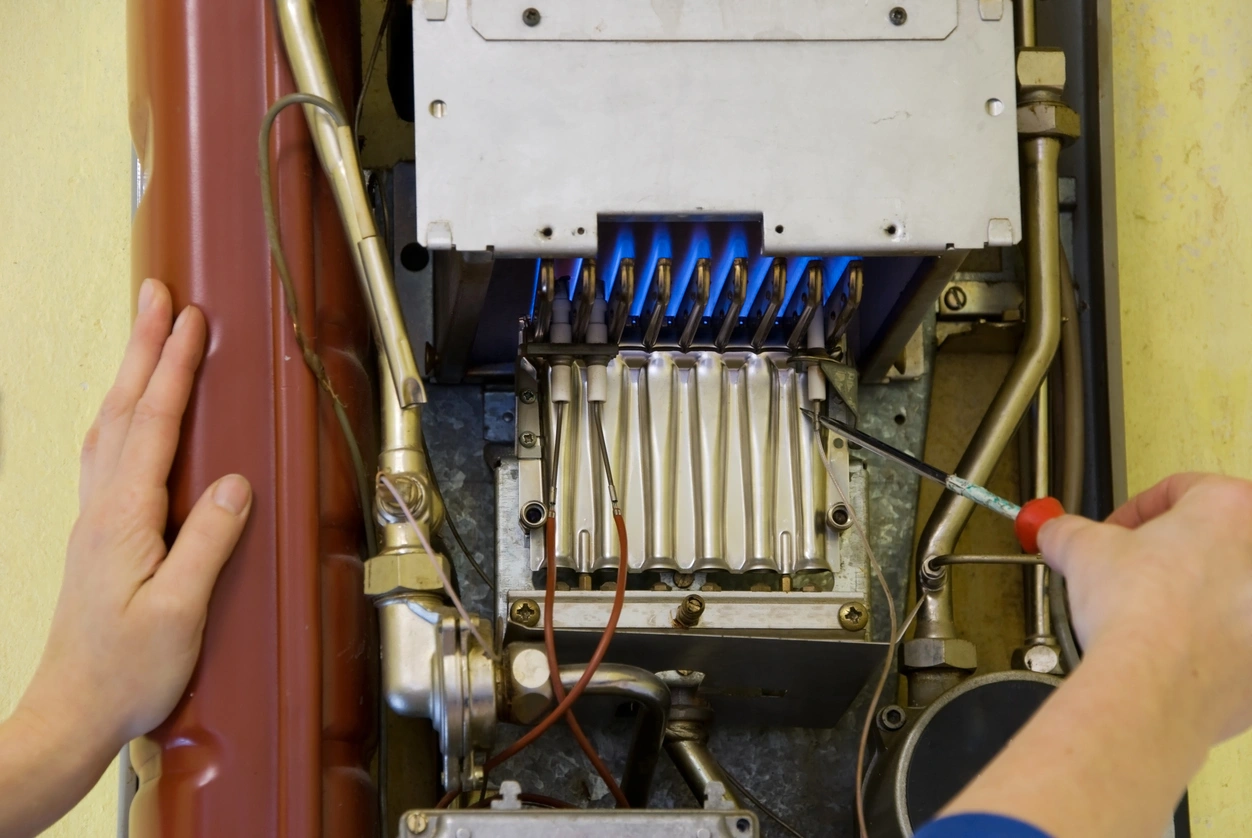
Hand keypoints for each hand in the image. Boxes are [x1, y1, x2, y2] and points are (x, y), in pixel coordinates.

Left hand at [3, 279, 249, 834]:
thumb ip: (207, 542)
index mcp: (124, 518)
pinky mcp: (100, 535)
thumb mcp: (179, 611)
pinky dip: (123, 414)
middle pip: (125, 410)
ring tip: (149, 336)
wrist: (74, 711)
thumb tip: (235, 484)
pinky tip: (131, 415)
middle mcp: (103, 509)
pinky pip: (108, 454)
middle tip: (159, 295)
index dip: (173, 369)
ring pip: (112, 426)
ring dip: (131, 374)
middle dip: (145, 347)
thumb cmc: (126, 671)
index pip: (153, 425)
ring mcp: (96, 520)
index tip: (191, 322)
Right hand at [1039, 473, 1251, 742]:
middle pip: (1212, 540)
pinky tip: (1167, 647)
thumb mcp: (1082, 550)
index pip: (1182, 489)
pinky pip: (1232, 640)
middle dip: (1170, 553)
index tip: (1116, 531)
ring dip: (1189, 596)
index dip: (1137, 510)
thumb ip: (1068, 531)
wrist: (1154, 685)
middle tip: (1134, 568)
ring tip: (1148, 612)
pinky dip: (1204, 641)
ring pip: (1225, 590)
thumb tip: (1056, 533)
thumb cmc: (1141, 614)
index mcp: (1230, 510)